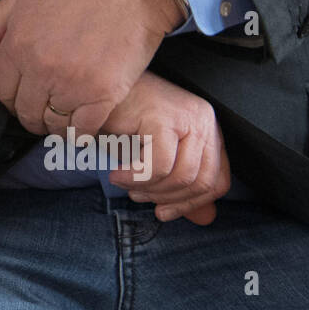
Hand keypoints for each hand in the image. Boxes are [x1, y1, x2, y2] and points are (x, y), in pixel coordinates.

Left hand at [0, 0, 183, 136]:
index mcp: (19, 45)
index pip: (1, 90)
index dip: (9, 99)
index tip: (20, 99)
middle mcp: (41, 69)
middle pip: (25, 112)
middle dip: (31, 115)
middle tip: (42, 111)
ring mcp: (72, 84)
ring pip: (52, 124)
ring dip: (55, 126)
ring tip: (62, 117)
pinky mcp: (102, 95)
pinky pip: (82, 130)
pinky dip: (80, 133)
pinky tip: (82, 125)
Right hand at [101, 70, 230, 224]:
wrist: (91, 91)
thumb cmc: (120, 120)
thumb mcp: (155, 156)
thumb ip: (181, 185)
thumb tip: (206, 218)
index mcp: (206, 127)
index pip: (218, 179)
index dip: (191, 204)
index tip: (163, 212)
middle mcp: (203, 118)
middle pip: (202, 181)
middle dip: (166, 198)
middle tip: (137, 196)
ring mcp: (186, 116)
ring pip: (181, 177)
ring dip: (147, 188)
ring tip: (123, 182)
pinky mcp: (163, 118)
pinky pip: (159, 166)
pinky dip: (136, 178)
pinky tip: (117, 174)